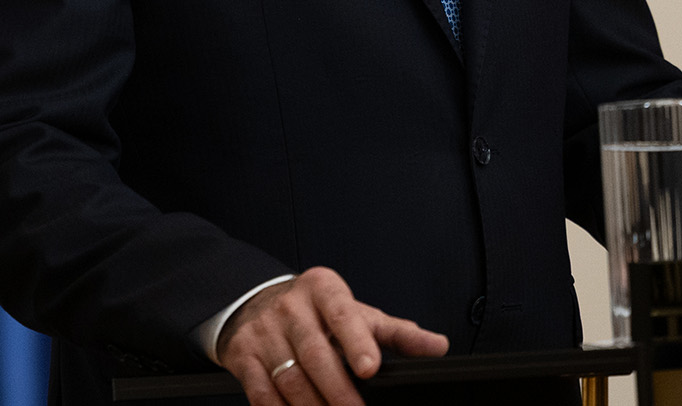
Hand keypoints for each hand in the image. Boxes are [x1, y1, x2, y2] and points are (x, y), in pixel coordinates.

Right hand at [217, 267, 448, 405]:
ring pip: (290, 378)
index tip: (370, 367)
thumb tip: (438, 346)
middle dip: (338, 390)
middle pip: (315, 354)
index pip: (342, 312)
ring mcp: (264, 332)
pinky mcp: (243, 356)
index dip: (356, 340)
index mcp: (323, 289)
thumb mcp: (357, 313)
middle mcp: (291, 307)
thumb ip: (397, 333)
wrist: (256, 303)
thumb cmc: (317, 312)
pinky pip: (261, 393)